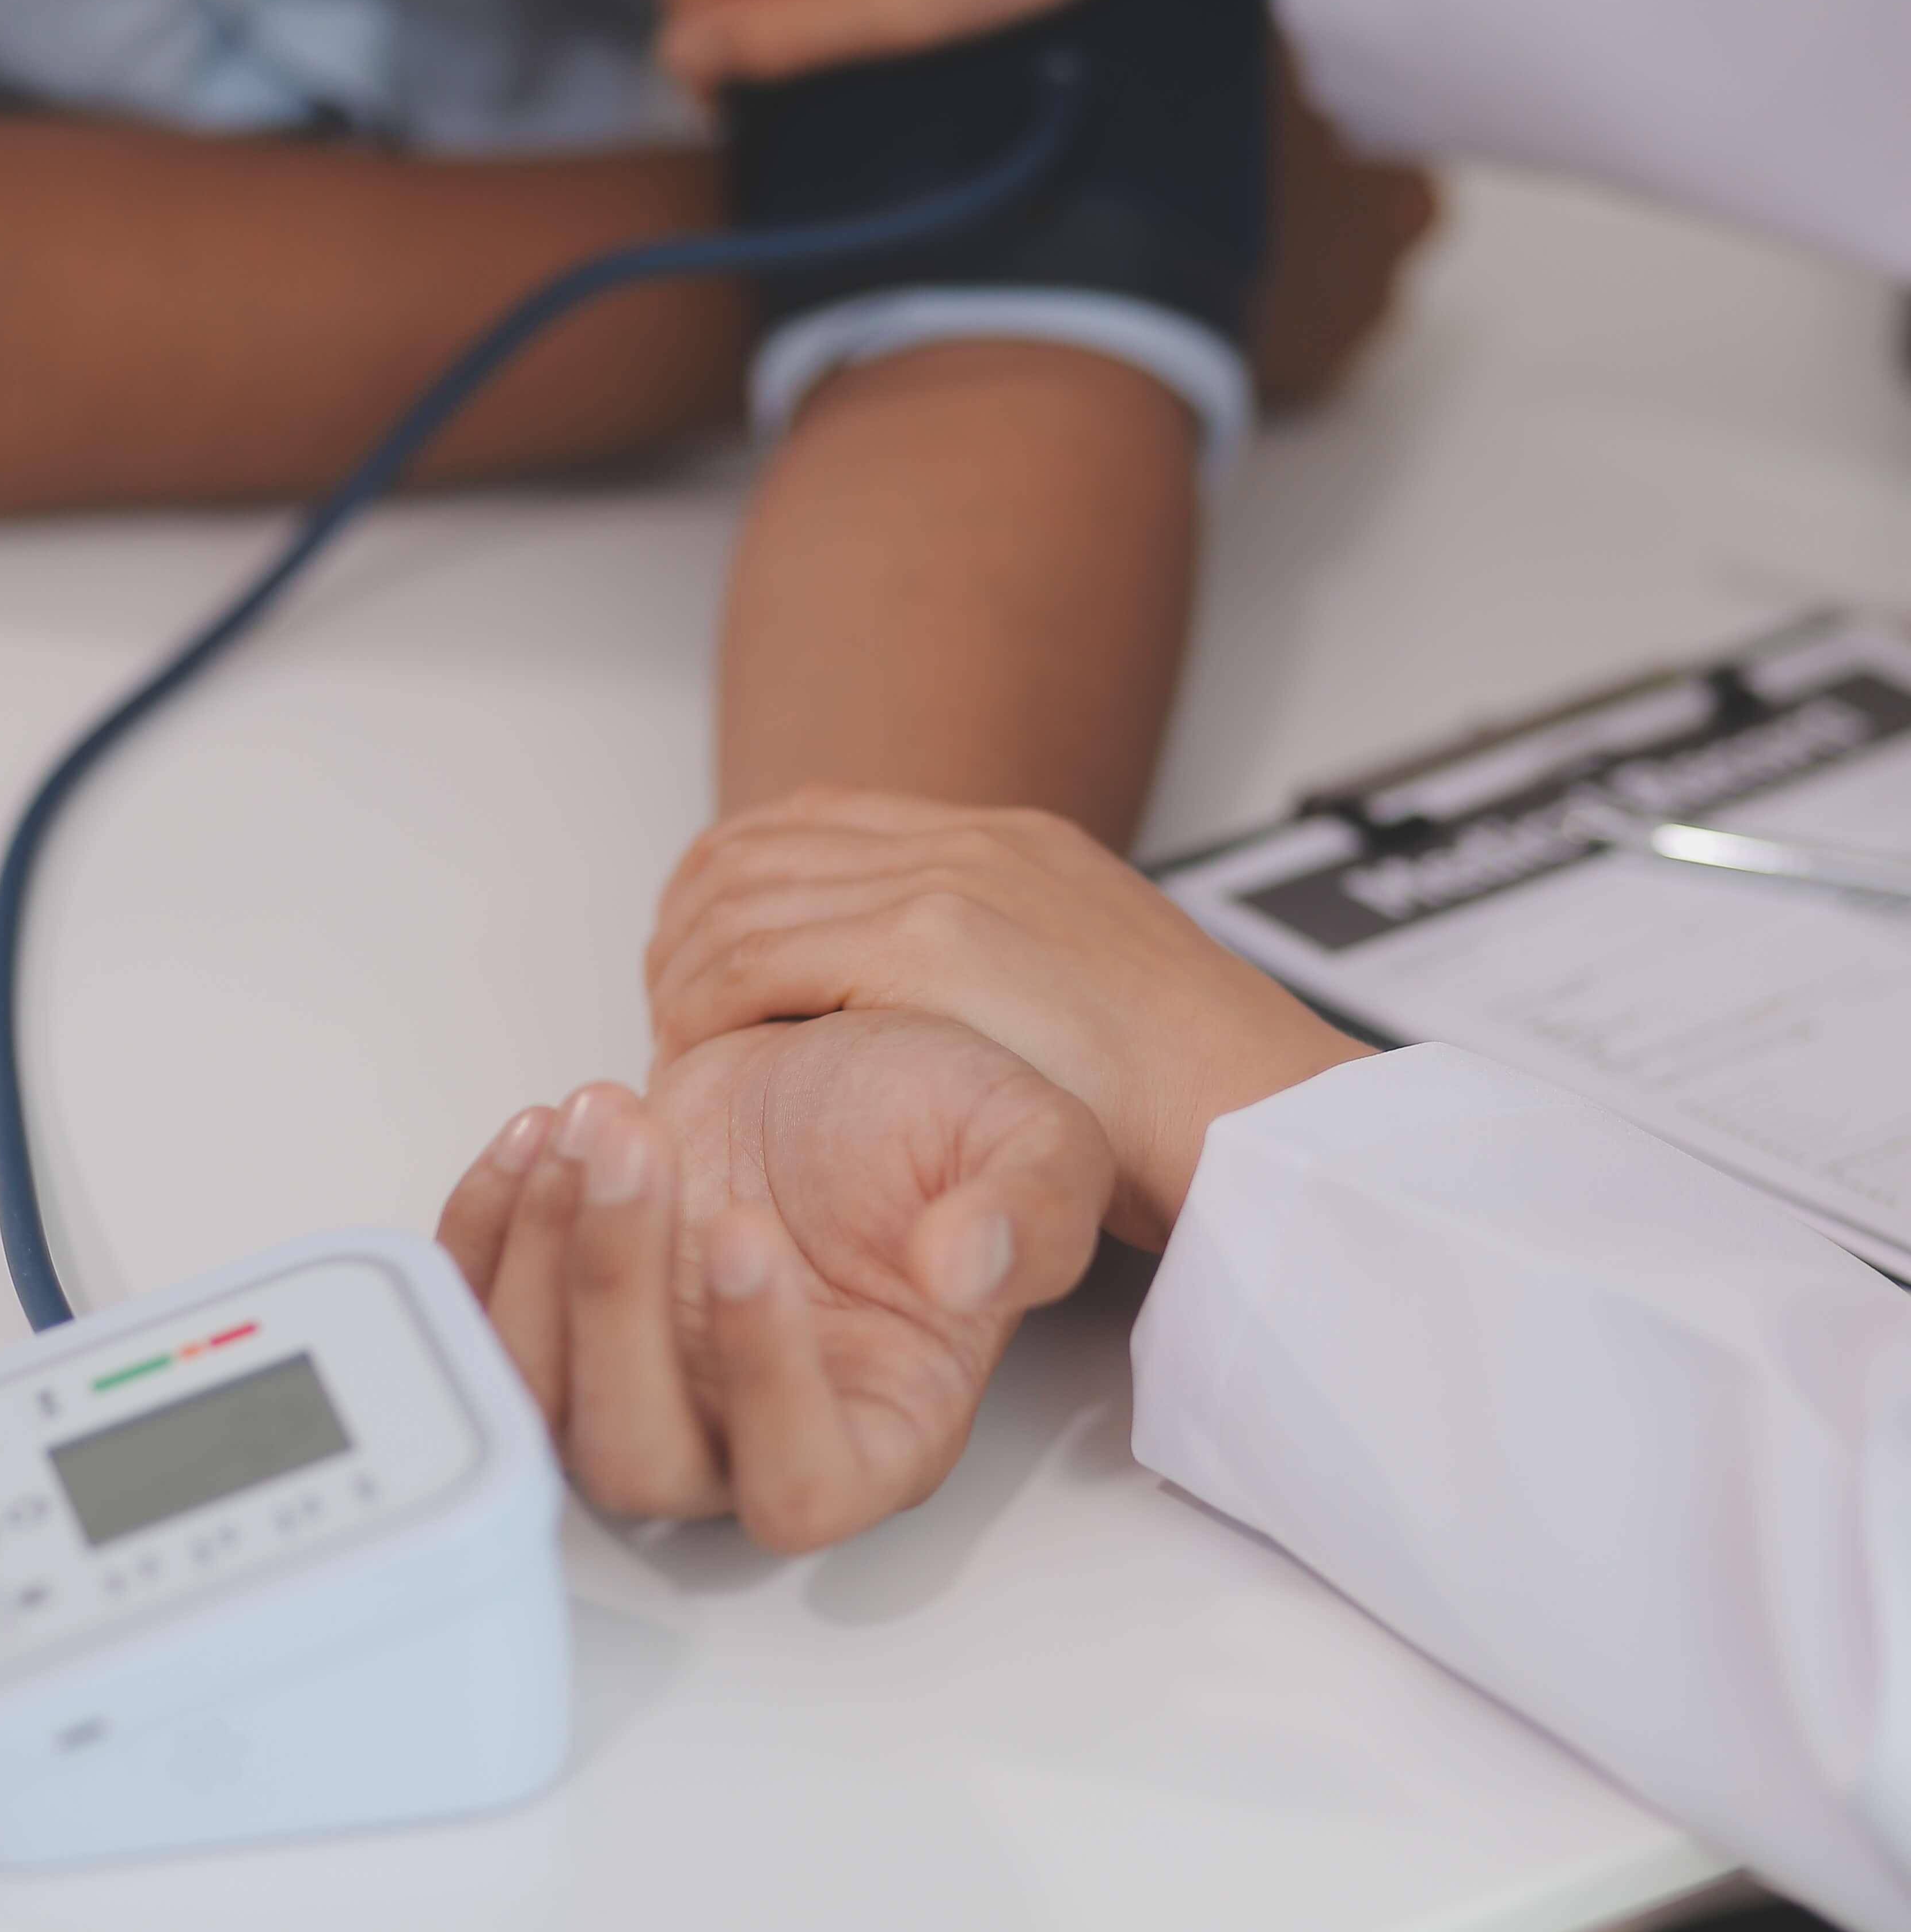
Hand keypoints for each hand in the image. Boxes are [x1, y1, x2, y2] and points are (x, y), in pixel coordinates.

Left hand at [436, 1010, 1110, 1550]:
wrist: (837, 1065)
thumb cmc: (937, 1124)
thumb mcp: (1032, 1142)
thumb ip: (1029, 1211)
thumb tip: (968, 1265)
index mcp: (881, 1432)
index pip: (801, 1486)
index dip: (762, 1384)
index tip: (748, 1230)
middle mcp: (744, 1442)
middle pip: (637, 1459)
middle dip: (613, 1292)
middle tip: (633, 1142)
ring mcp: (638, 1390)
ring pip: (540, 1400)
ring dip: (542, 1252)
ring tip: (594, 1115)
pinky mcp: (559, 1324)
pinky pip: (474, 1329)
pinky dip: (478, 1235)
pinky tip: (534, 1134)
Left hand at [647, 791, 1369, 1247]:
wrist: (1258, 1111)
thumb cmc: (1181, 1092)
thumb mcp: (1091, 984)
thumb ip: (1008, 965)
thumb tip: (942, 999)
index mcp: (1003, 843)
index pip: (810, 820)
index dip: (729, 883)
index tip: (708, 960)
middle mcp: (969, 844)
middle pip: (754, 846)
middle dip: (687, 924)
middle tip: (673, 1010)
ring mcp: (949, 885)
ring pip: (740, 895)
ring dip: (686, 969)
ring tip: (682, 1045)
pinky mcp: (934, 943)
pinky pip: (760, 956)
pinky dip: (709, 1005)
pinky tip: (711, 1058)